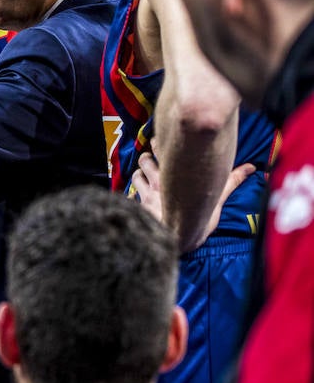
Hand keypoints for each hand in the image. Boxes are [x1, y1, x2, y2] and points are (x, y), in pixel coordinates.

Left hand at [132, 152, 257, 244]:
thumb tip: (252, 167)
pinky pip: (130, 193)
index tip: (162, 142)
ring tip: (144, 174)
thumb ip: (231, 180)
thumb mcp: (217, 198)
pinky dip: (132, 192)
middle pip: (145, 158)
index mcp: (174, 175)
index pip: (161, 148)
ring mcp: (147, 193)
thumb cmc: (198, 220)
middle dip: (147, 156)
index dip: (159, 143)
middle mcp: (158, 181)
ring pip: (136, 173)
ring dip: (139, 173)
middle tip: (151, 158)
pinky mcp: (140, 205)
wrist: (177, 240)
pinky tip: (135, 194)